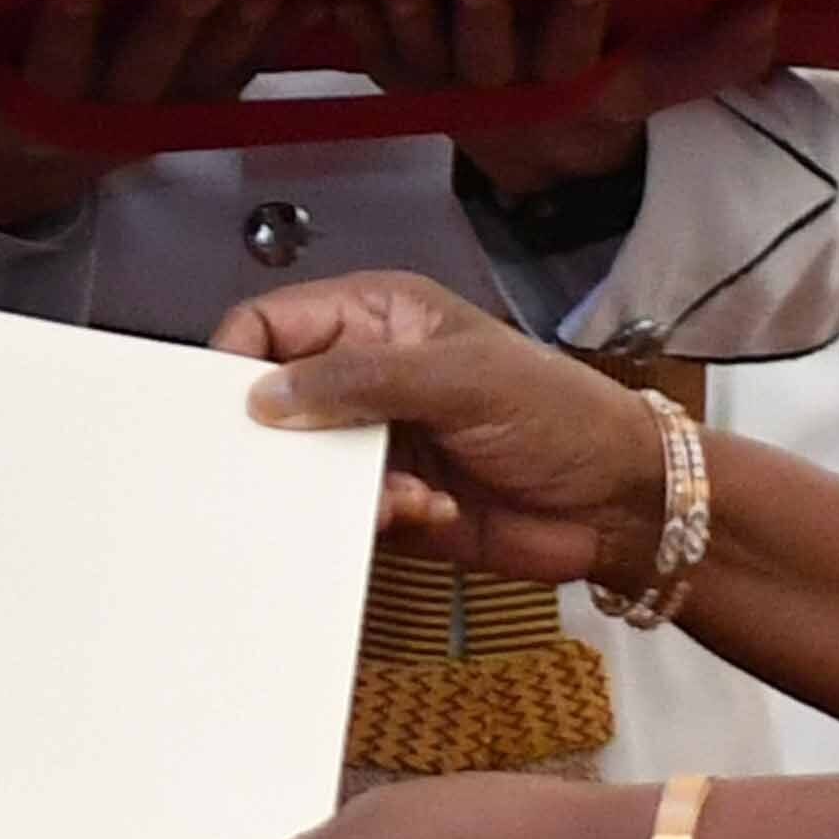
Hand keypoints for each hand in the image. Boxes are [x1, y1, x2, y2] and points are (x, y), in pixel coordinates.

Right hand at [0, 0, 284, 236]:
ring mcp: (163, 110)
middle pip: (146, 75)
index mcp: (37, 115)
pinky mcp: (202, 100)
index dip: (65, 38)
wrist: (27, 170)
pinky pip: (247, 67)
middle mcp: (108, 117)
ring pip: (207, 72)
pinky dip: (280, 32)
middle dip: (170, 26)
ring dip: (240, 30)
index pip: (52, 78)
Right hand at [210, 272, 678, 590]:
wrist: (618, 504)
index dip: (237, 359)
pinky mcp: (388, 503)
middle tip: (285, 470)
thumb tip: (264, 398)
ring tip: (394, 496)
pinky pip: (340, 516)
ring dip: (336, 489)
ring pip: (302, 468)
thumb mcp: (459, 379)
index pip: (273, 323)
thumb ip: (359, 380)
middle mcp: (363, 376)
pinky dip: (374, 519)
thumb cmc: (556, 414)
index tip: (220, 409)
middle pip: (275, 401)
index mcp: (376, 319)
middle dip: (280, 439)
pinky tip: (430, 511)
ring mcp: (374, 442)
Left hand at [346, 0, 777, 197]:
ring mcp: (443, 85)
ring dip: (411, 16)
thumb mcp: (647, 85)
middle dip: (485, 12)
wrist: (525, 155)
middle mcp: (499, 88)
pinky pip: (371, 51)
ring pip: (423, 52)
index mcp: (561, 87)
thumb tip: (768, 12)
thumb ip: (706, 54)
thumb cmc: (582, 100)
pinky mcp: (398, 76)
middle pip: (489, 52)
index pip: (575, 54)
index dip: (578, 18)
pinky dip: (357, 19)